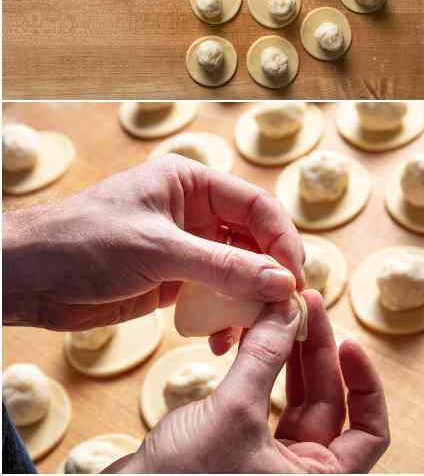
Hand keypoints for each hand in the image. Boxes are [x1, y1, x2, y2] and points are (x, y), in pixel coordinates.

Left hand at [3, 156, 301, 339]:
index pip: (256, 206)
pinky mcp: (171, 282)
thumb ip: (222, 267)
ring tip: (253, 328)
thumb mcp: (158, 251)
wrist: (23, 278)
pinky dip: (222, 317)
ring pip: (236, 271)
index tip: (296, 275)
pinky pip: (212, 297)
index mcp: (192, 184)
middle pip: (253, 240)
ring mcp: (184, 248)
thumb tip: (282, 281)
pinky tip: (220, 339)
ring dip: (247, 300)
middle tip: (286, 306)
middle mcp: (194, 212)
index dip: (282, 239)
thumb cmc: (80, 242)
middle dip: (270, 273)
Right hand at [120, 291, 388, 473]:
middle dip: (317, 352)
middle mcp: (297, 474)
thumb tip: (289, 308)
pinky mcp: (236, 453)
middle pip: (328, 405)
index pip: (370, 432)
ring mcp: (266, 465)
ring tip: (278, 310)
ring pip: (295, 401)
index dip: (367, 386)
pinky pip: (261, 404)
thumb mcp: (231, 414)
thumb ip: (264, 358)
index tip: (349, 343)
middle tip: (302, 304)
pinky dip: (259, 371)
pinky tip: (251, 336)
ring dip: (288, 355)